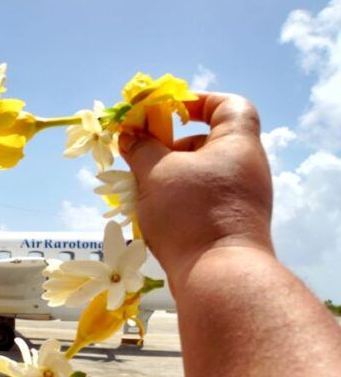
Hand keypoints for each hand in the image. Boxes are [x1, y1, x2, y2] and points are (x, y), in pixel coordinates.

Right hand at [118, 93, 273, 287]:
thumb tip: (129, 134)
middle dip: (171, 146)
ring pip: (200, 175)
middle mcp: (246, 168)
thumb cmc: (191, 213)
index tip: (167, 111)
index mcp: (238, 144)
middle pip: (208, 142)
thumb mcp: (156, 173)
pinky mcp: (231, 225)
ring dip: (168, 177)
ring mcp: (242, 198)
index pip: (229, 105)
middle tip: (141, 156)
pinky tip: (153, 215)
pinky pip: (202, 200)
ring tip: (140, 190)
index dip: (199, 101)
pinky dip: (178, 201)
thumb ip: (140, 148)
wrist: (219, 275)